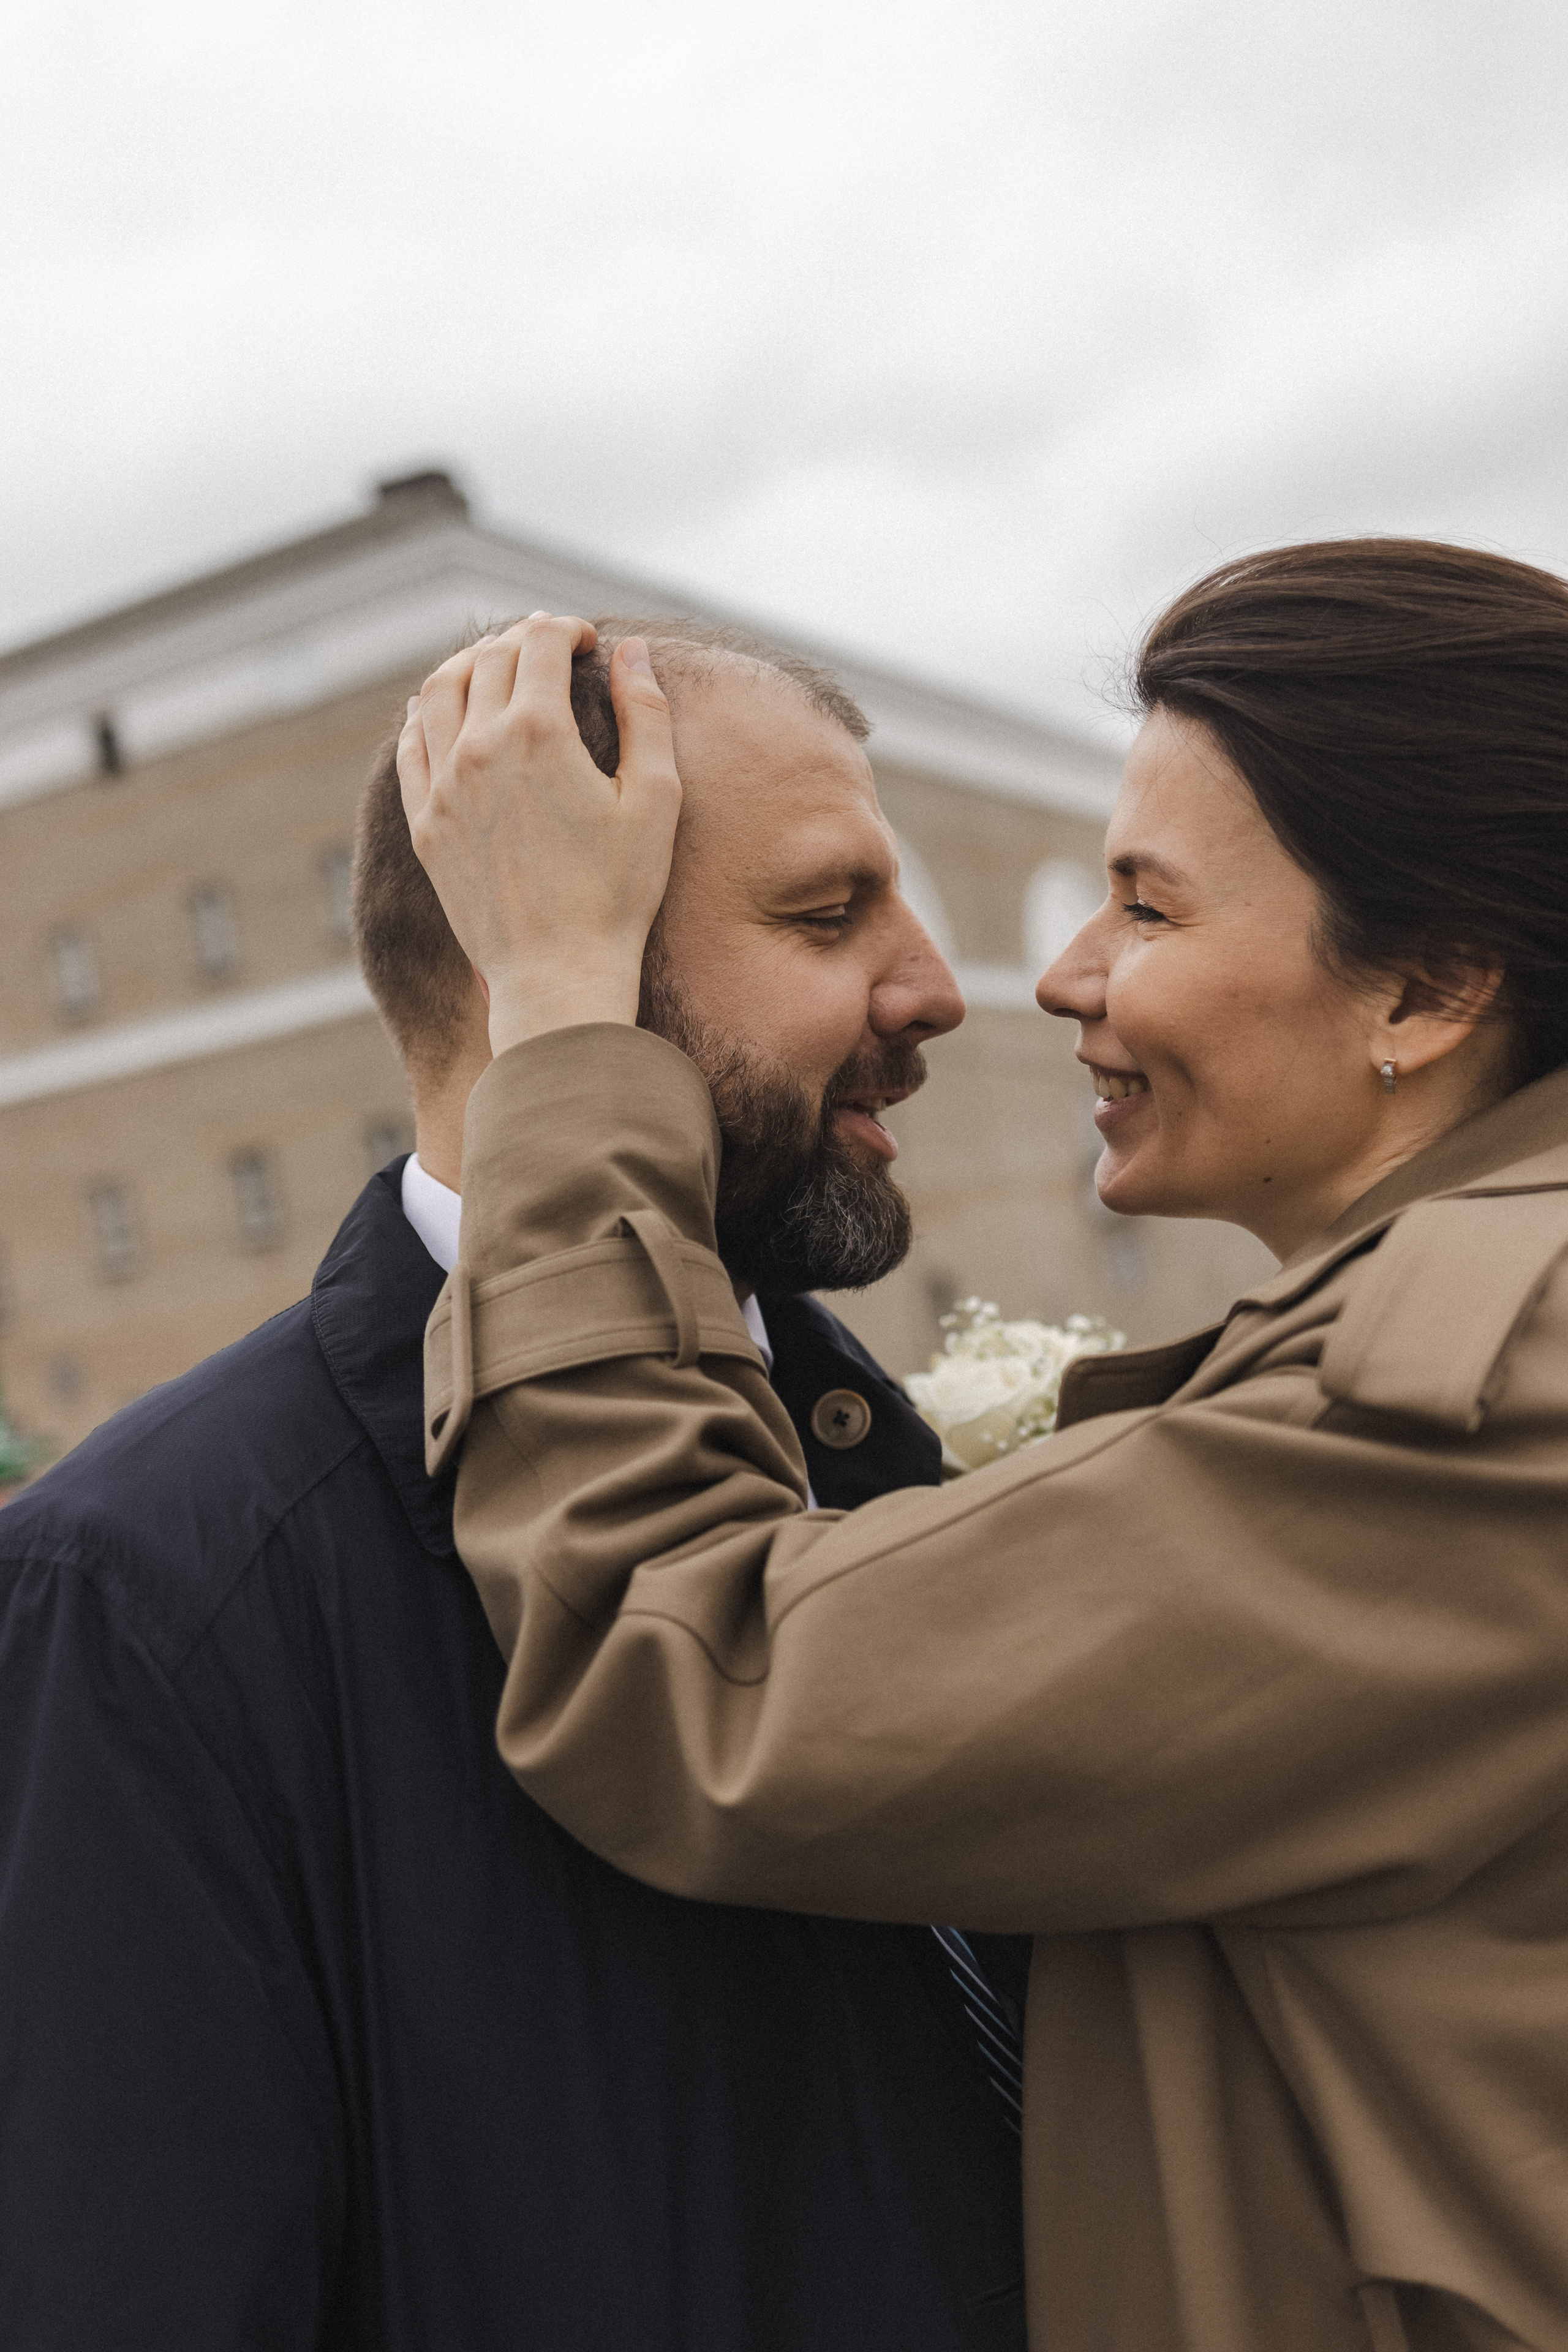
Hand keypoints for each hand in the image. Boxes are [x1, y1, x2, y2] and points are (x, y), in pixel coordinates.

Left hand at [398, 614, 681, 1055]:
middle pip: (489, 657)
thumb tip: (632, 649)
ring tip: (496, 666)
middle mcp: (479, 747)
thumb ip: (647, 713)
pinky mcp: (424, 822)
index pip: (539, 641)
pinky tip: (440, 709)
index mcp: (539, 732)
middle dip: (522, 639)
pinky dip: (426, 711)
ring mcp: (443, 785)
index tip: (585, 641)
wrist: (558, 974)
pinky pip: (411, 744)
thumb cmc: (618, 892)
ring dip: (469, 663)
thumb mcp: (655, 798)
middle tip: (548, 648)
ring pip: (439, 689)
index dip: (565, 629)